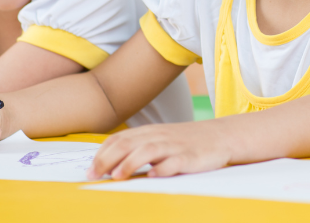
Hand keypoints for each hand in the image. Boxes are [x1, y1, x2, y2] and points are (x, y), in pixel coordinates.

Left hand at [88, 120, 233, 180]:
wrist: (220, 136)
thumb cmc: (185, 142)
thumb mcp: (160, 140)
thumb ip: (137, 147)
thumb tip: (108, 164)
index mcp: (149, 132)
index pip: (119, 139)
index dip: (102, 154)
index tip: (90, 170)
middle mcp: (159, 137)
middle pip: (128, 144)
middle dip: (108, 159)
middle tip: (95, 175)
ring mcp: (175, 146)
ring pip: (148, 150)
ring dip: (130, 163)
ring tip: (118, 176)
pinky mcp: (190, 157)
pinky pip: (174, 162)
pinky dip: (162, 168)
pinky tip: (152, 175)